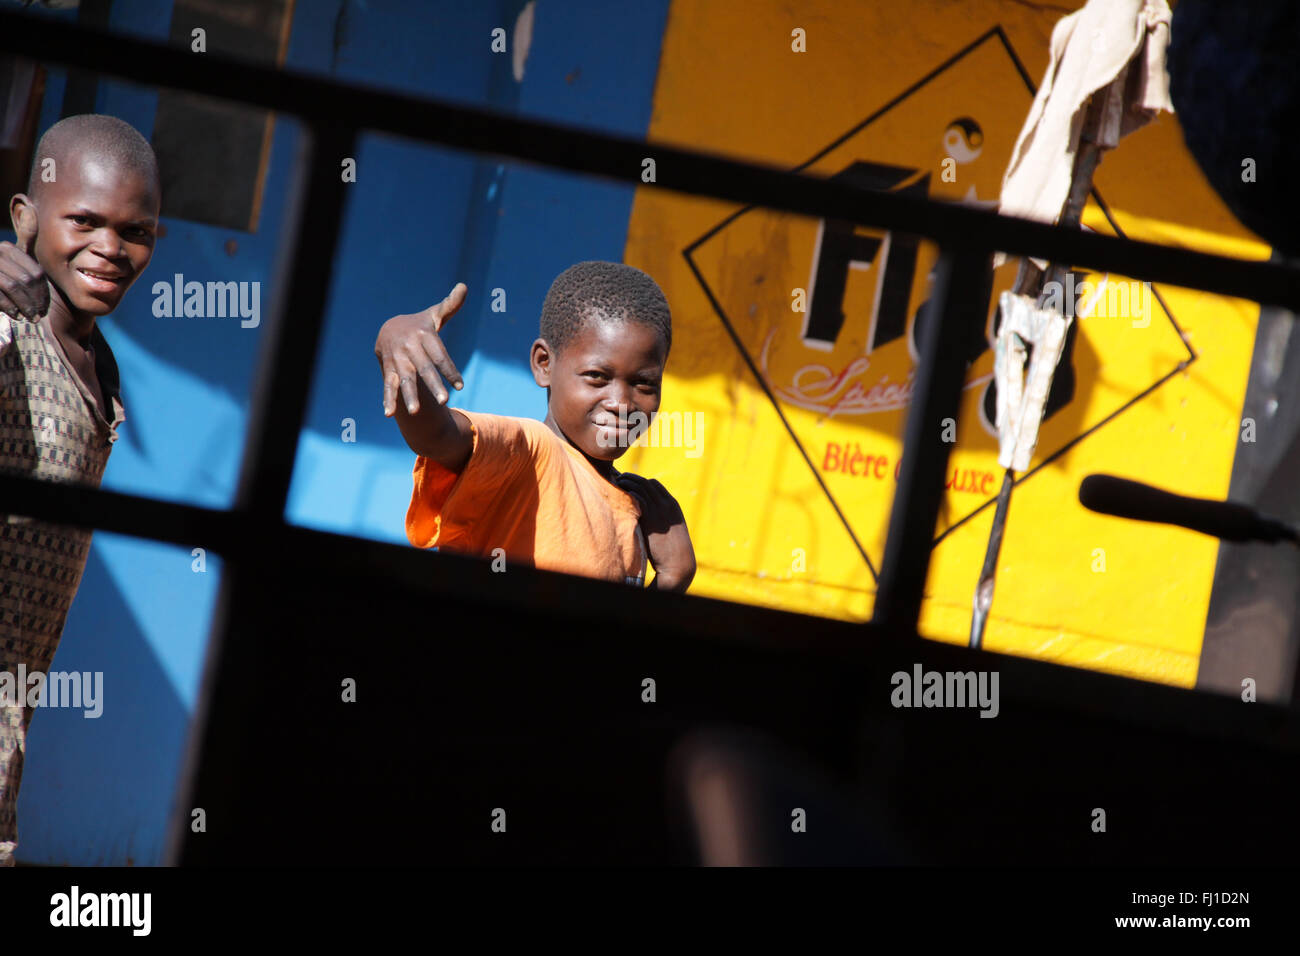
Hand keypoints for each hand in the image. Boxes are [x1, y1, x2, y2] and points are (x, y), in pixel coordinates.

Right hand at [0, 240, 47, 319]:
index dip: (43, 293)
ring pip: (14, 286)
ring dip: (26, 306)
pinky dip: (10, 307)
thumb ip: (24, 274)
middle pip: (27, 280)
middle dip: (36, 301)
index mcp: (8, 249)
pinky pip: (0, 295)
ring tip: (31, 318)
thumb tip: (43, 288)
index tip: (45, 308)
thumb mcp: (8, 270)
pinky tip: (16, 316)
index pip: (36, 272)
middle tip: (39, 316)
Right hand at [375, 283, 466, 416]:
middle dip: (433, 384)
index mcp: (423, 335)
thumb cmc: (420, 325)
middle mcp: (409, 349)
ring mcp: (398, 361)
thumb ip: (450, 305)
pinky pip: (388, 386)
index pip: (439, 355)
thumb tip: (464, 286)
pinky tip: (387, 414)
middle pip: (423, 369)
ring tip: (415, 412)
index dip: (450, 370)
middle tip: (444, 400)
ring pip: (405, 380)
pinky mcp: (389, 370)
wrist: (389, 329)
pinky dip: (387, 400)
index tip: (460, 385)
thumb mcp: (434, 315)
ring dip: (409, 396)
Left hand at [615, 473, 695, 591]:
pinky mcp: (650, 518)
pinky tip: (621, 493)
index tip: (630, 483)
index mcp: (672, 505)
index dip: (641, 482)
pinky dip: (629, 492)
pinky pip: (638, 498)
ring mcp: (659, 510)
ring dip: (627, 482)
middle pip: (646, 482)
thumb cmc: (673, 551)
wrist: (678, 563)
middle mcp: (666, 504)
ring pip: (641, 487)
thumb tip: (647, 518)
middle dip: (632, 478)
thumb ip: (661, 520)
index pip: (655, 484)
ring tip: (617, 482)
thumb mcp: (671, 530)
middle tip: (620, 479)